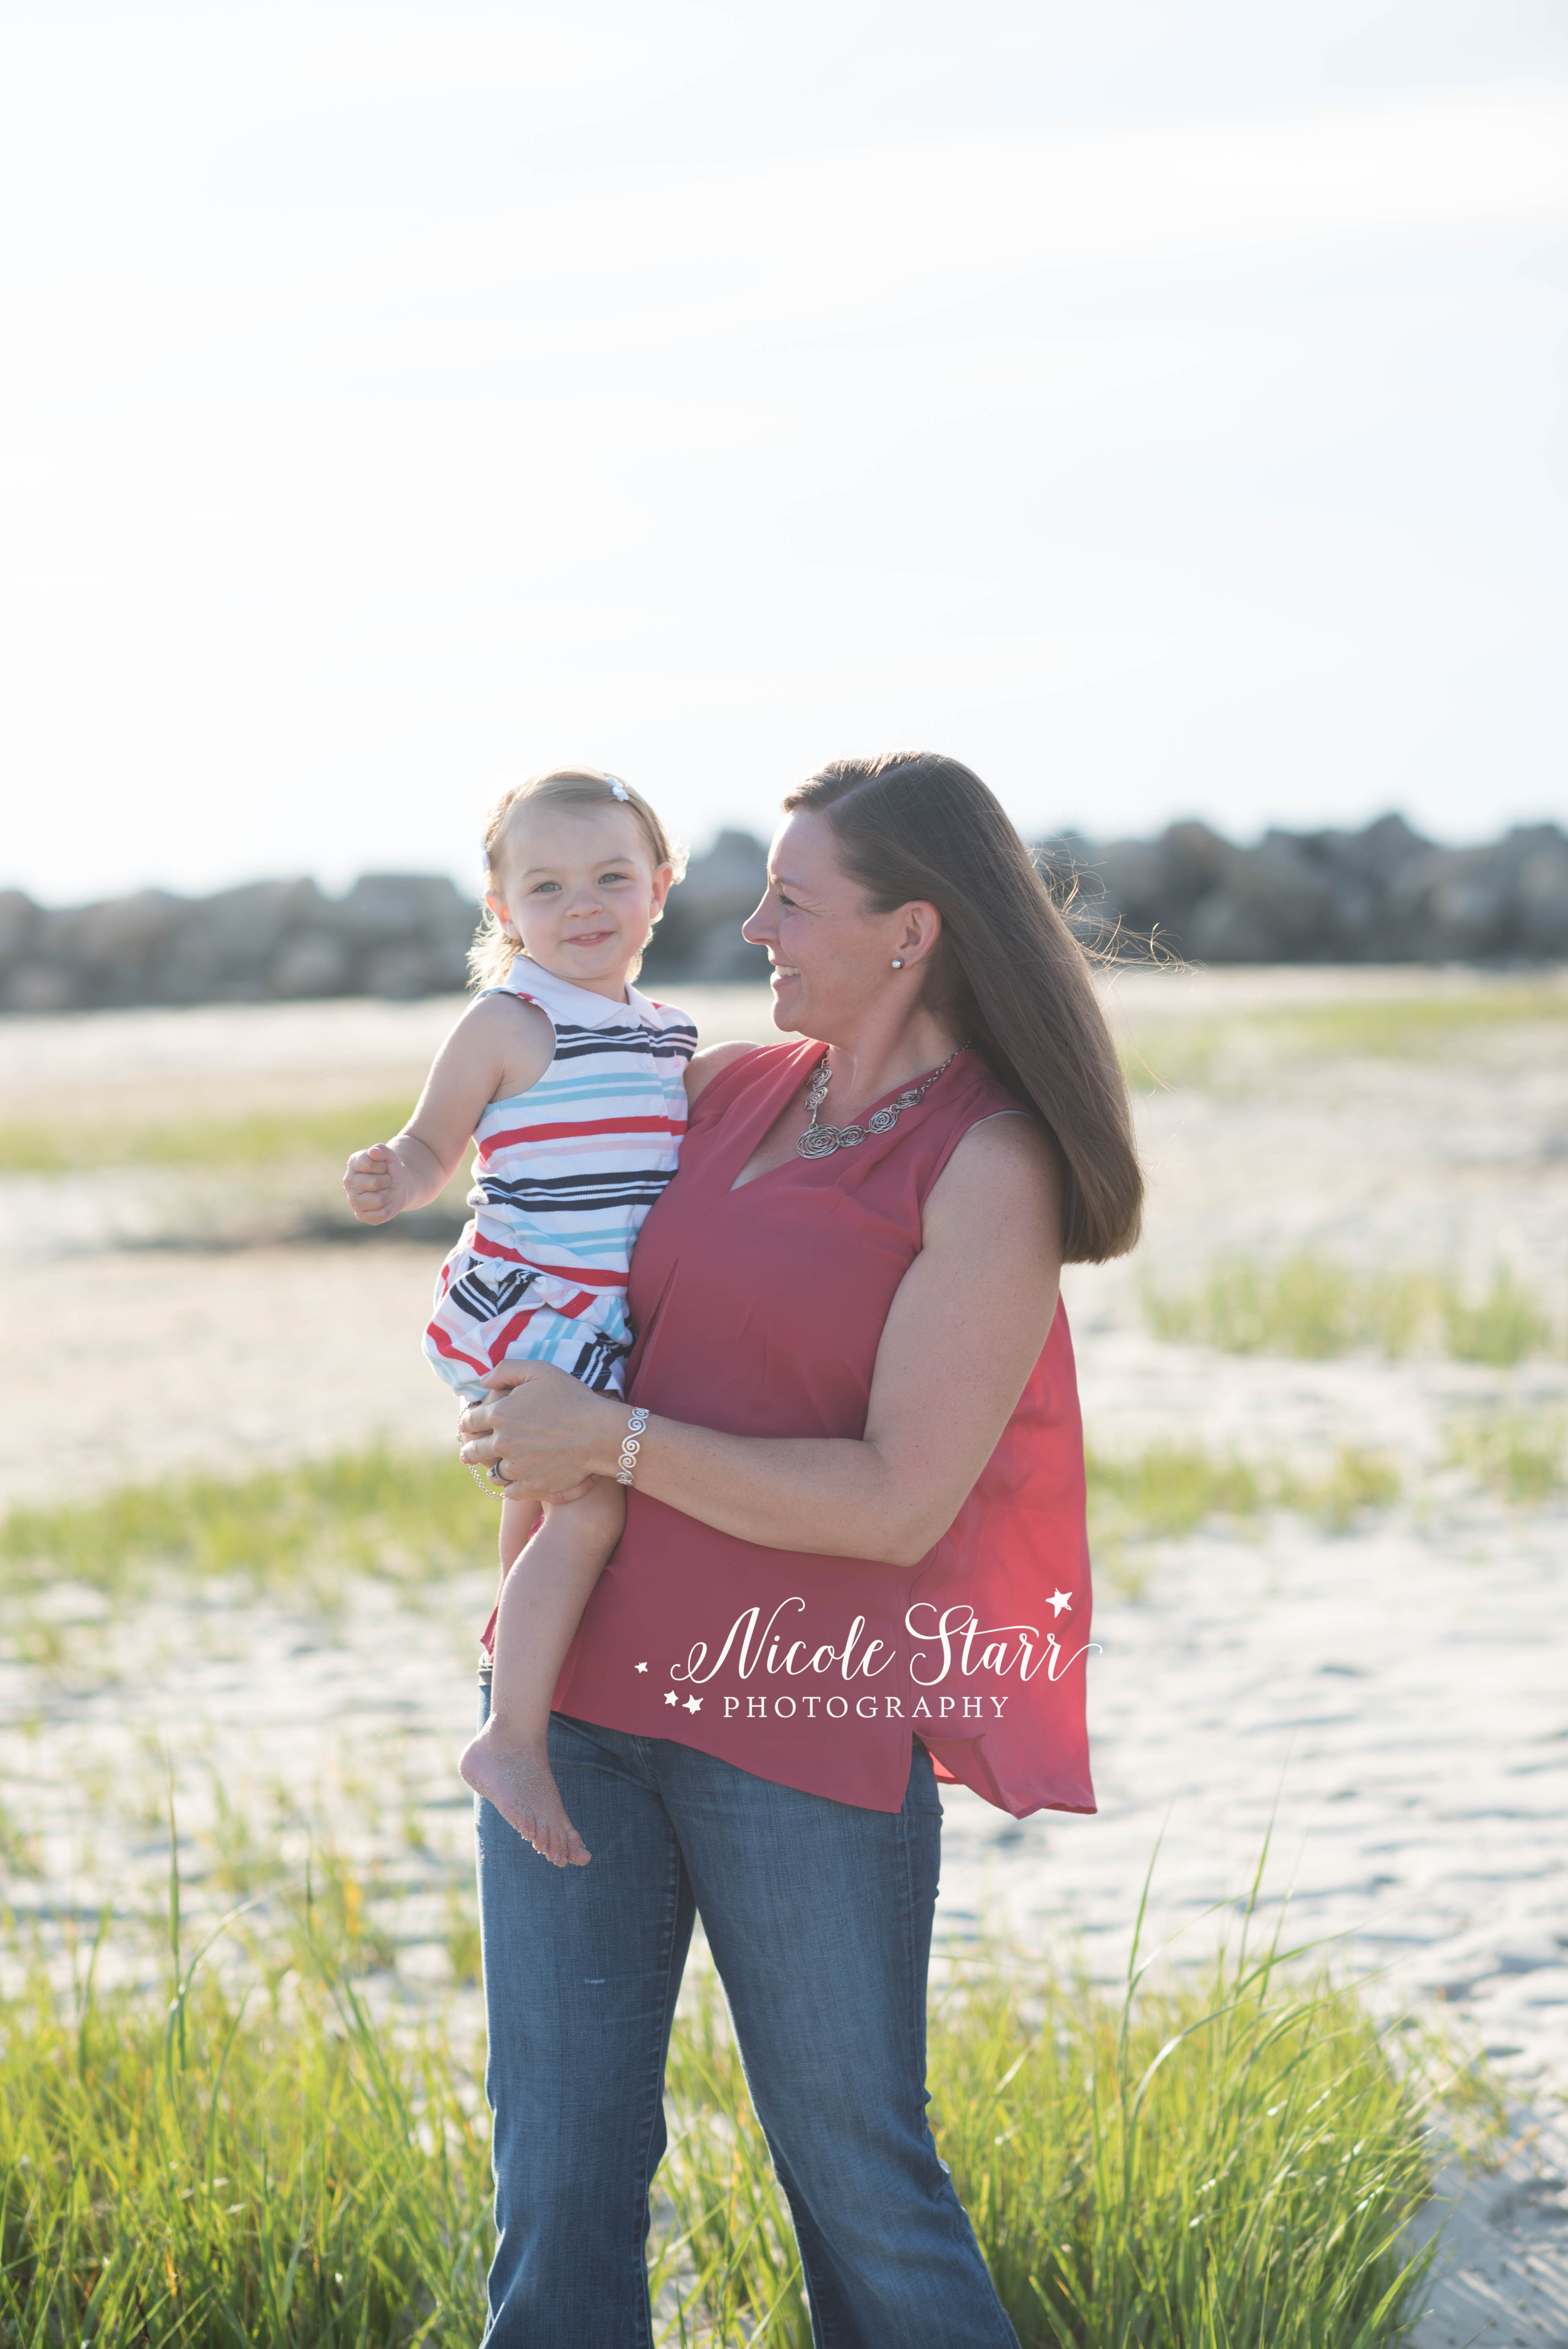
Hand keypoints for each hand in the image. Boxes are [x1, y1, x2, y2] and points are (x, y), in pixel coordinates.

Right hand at [343, 1142, 409, 1223]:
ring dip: (388, 1195)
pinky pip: (381, 1214)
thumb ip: (382, 1150)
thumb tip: (373, 1152)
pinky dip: (389, 1208)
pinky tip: (384, 1204)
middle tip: (385, 1181)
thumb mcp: (390, 1156)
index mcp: (353, 1163)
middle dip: (387, 1181)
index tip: (383, 1167)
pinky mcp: (361, 1215)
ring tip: (384, 1191)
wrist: (397, 1186)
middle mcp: (348, 1181)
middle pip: (375, 1183)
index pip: (370, 1163)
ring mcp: (353, 1200)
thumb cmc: (390, 1170)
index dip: (383, 1165)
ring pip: (379, 1200)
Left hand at [458, 1360, 620, 1497]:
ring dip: (492, 1469)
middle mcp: (502, 1442)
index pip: (469, 1421)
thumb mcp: (540, 1370)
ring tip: (496, 1467)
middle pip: (473, 1451)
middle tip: (469, 1453)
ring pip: (492, 1474)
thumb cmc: (573, 1398)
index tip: (469, 1426)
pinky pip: (509, 1491)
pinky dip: (510, 1486)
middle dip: (470, 1451)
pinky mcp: (530, 1486)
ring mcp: (515, 1467)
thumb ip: (507, 1369)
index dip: (467, 1423)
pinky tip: (515, 1480)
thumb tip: (483, 1379)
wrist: (600, 1433)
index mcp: (499, 1413)